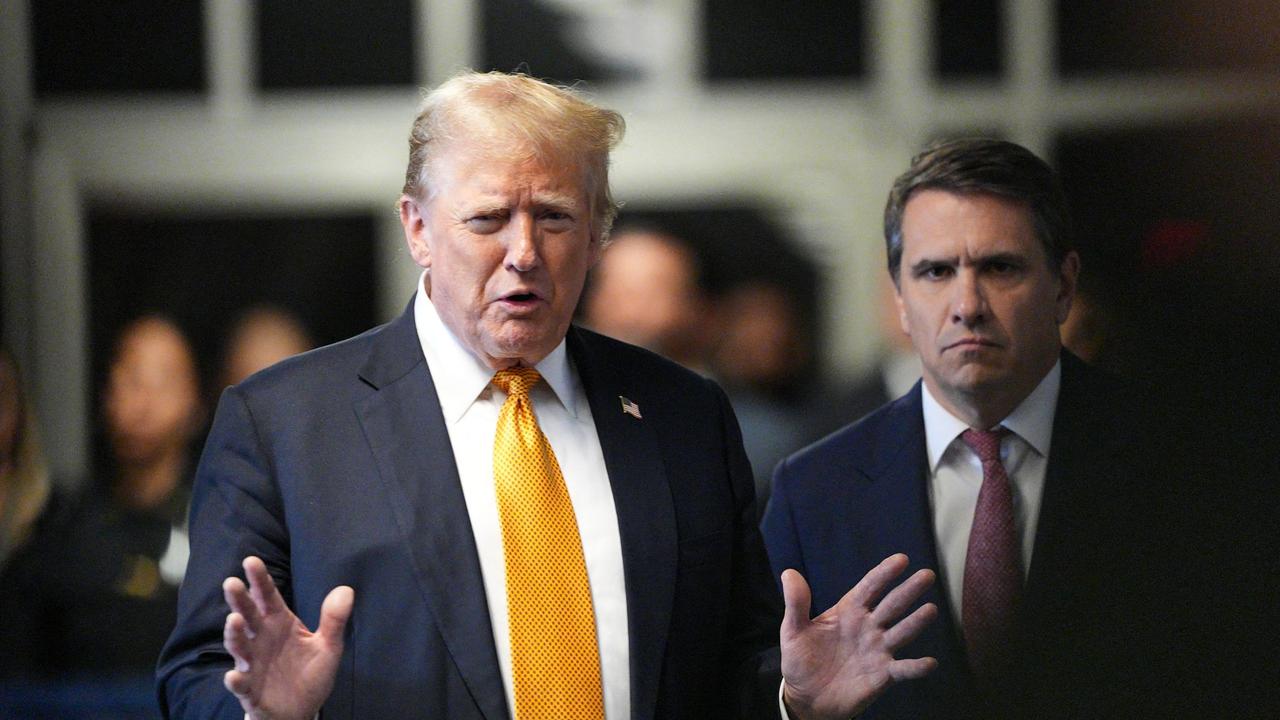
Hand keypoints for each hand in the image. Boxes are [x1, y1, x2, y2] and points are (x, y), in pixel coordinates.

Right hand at [222, 556, 353, 719]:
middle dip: (239, 600)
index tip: (251, 561)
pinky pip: (241, 684)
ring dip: (234, 634)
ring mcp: (253, 664)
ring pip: (239, 646)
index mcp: (280, 623)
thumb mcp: (328, 646)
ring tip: (233, 620)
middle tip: (232, 582)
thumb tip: (347, 590)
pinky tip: (234, 675)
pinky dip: (236, 680)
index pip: (268, 597)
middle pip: (248, 615)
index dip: (260, 580)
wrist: (300, 711)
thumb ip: (334, 620)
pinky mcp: (249, 690)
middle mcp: (261, 639)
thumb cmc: (309, 674)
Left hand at [779, 554, 937, 719]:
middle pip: (892, 605)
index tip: (901, 560)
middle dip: (908, 590)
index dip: (884, 574)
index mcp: (849, 612)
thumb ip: (796, 603)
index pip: (869, 588)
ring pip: (901, 632)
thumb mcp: (794, 630)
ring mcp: (878, 651)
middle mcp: (868, 627)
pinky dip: (916, 667)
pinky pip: (903, 669)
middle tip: (927, 575)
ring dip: (916, 622)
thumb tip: (789, 573)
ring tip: (931, 610)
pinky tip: (929, 662)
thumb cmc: (802, 660)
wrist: (806, 698)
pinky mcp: (883, 675)